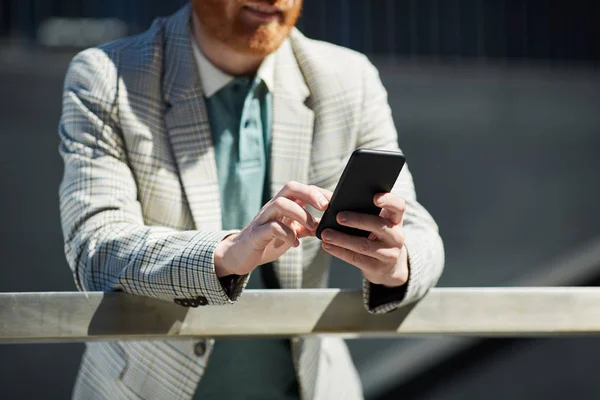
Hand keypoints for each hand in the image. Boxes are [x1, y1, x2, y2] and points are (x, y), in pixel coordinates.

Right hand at [214, 181, 331, 276]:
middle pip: (290, 188)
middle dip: (310, 194)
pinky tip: (295, 244)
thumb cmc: (269, 241)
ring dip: (300, 214)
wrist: (241, 254)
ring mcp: (263, 218)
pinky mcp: (256, 233)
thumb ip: (308, 226)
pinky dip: (287, 234)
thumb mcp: (293, 232)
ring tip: (312, 228)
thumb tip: (330, 223)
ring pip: (280, 204)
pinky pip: (271, 227)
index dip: (319, 192)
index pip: (302, 189)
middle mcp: (273, 207)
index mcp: (284, 204)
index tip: (336, 201)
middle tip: (325, 207)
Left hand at [320, 193, 407, 287]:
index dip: (388, 201)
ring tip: (325, 234)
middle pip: (378, 225)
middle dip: (357, 220)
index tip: (374, 198)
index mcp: (395, 219)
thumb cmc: (375, 236)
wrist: (387, 267)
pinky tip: (327, 246)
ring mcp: (389, 253)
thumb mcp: (377, 223)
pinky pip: (356, 259)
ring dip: (342, 239)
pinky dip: (339, 251)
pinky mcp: (378, 267)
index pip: (398, 206)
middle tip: (339, 216)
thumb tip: (331, 201)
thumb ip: (362, 210)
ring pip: (364, 245)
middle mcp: (396, 235)